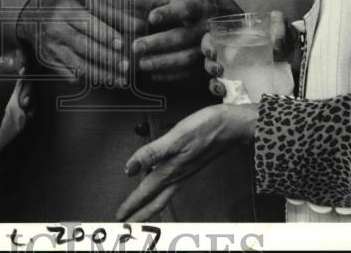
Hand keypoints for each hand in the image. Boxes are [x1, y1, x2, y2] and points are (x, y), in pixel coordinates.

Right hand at [16, 0, 135, 84]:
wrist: (34, 16)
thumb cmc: (68, 8)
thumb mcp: (87, 3)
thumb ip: (114, 13)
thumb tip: (139, 24)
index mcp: (66, 10)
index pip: (87, 23)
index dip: (105, 34)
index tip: (122, 43)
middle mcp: (55, 29)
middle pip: (83, 46)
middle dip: (107, 57)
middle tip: (127, 66)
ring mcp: (51, 48)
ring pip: (77, 65)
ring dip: (101, 74)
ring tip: (120, 79)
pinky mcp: (50, 63)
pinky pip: (71, 75)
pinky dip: (89, 80)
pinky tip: (105, 80)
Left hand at [116, 103, 257, 221]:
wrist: (230, 126)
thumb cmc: (205, 129)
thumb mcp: (175, 138)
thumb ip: (151, 154)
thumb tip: (130, 169)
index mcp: (170, 171)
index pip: (145, 192)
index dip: (131, 206)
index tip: (119, 218)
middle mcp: (177, 175)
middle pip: (155, 201)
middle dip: (140, 214)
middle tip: (126, 224)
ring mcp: (184, 172)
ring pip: (163, 195)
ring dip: (149, 205)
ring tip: (138, 211)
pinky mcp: (190, 165)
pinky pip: (170, 185)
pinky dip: (160, 192)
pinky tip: (157, 184)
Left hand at [132, 0, 239, 81]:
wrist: (228, 18)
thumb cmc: (194, 5)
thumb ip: (152, 0)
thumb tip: (126, 0)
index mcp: (199, 5)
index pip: (185, 9)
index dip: (169, 13)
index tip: (152, 18)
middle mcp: (207, 26)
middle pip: (184, 36)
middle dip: (159, 42)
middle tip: (136, 47)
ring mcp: (211, 46)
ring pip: (189, 57)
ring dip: (165, 62)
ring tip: (142, 64)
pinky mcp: (209, 63)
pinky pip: (192, 72)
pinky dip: (173, 75)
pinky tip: (155, 75)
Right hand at [202, 10, 295, 97]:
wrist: (299, 57)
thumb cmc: (285, 39)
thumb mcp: (282, 26)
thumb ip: (279, 25)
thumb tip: (276, 43)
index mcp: (234, 39)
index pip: (212, 40)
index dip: (207, 45)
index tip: (213, 52)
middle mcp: (231, 56)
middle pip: (210, 60)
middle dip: (209, 65)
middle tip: (218, 69)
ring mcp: (236, 73)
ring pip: (215, 78)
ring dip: (213, 82)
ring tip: (221, 86)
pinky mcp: (244, 88)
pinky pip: (228, 92)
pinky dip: (224, 94)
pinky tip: (227, 95)